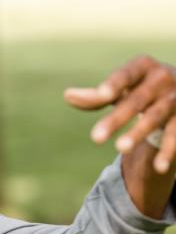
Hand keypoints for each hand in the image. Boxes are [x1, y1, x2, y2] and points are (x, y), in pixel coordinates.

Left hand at [64, 55, 175, 172]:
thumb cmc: (141, 88)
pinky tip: (158, 167)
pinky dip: (168, 151)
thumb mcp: (121, 89)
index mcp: (143, 66)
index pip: (126, 75)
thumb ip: (97, 96)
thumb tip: (67, 95)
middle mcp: (162, 78)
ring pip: (155, 117)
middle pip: (137, 100)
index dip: (115, 84)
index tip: (102, 95)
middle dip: (117, 119)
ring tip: (120, 148)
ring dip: (138, 133)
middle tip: (95, 138)